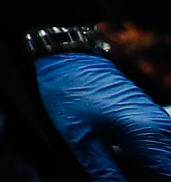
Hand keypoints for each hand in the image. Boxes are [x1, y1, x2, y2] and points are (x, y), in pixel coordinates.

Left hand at [36, 52, 170, 181]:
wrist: (67, 59)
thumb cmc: (71, 94)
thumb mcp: (82, 141)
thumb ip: (108, 175)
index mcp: (149, 134)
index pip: (166, 177)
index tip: (125, 180)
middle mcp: (163, 129)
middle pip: (166, 170)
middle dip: (144, 176)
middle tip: (114, 172)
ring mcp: (161, 124)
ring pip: (163, 163)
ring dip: (145, 170)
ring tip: (112, 162)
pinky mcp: (154, 121)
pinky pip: (158, 151)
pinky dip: (143, 162)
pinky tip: (118, 160)